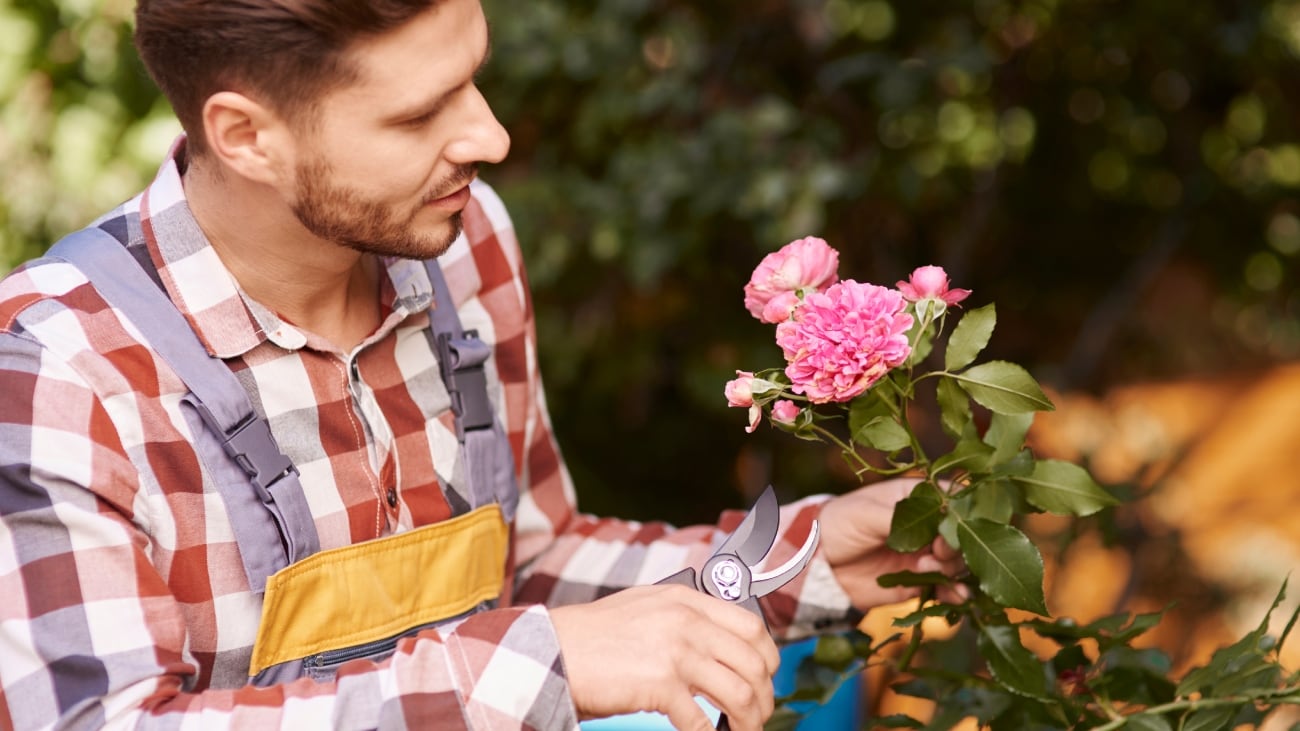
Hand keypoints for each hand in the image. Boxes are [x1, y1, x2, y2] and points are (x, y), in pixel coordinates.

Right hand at [551, 584, 780, 730]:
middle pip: (753, 661)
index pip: (751, 625)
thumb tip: (719, 644)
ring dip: (749, 719)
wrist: (553, 650)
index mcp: (685, 599)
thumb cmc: (594, 636)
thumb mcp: (646, 608)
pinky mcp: (660, 684)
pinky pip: (703, 720)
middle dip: (764, 695)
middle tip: (759, 714)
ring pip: (739, 691)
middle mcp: (686, 620)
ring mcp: (675, 651)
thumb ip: (683, 617)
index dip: (768, 657)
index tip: (766, 677)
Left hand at [817, 478, 965, 609]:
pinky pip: (945, 587)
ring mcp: (924, 554)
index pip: (953, 498)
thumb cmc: (838, 524)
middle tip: (937, 551)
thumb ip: (900, 519)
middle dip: (954, 544)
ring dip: (952, 568)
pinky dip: (954, 593)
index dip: (960, 511)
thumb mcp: (866, 514)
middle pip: (959, 533)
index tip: (952, 524)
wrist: (817, 564)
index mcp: (916, 497)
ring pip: (956, 562)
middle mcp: (926, 525)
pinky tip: (955, 596)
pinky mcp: (919, 581)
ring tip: (928, 570)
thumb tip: (937, 523)